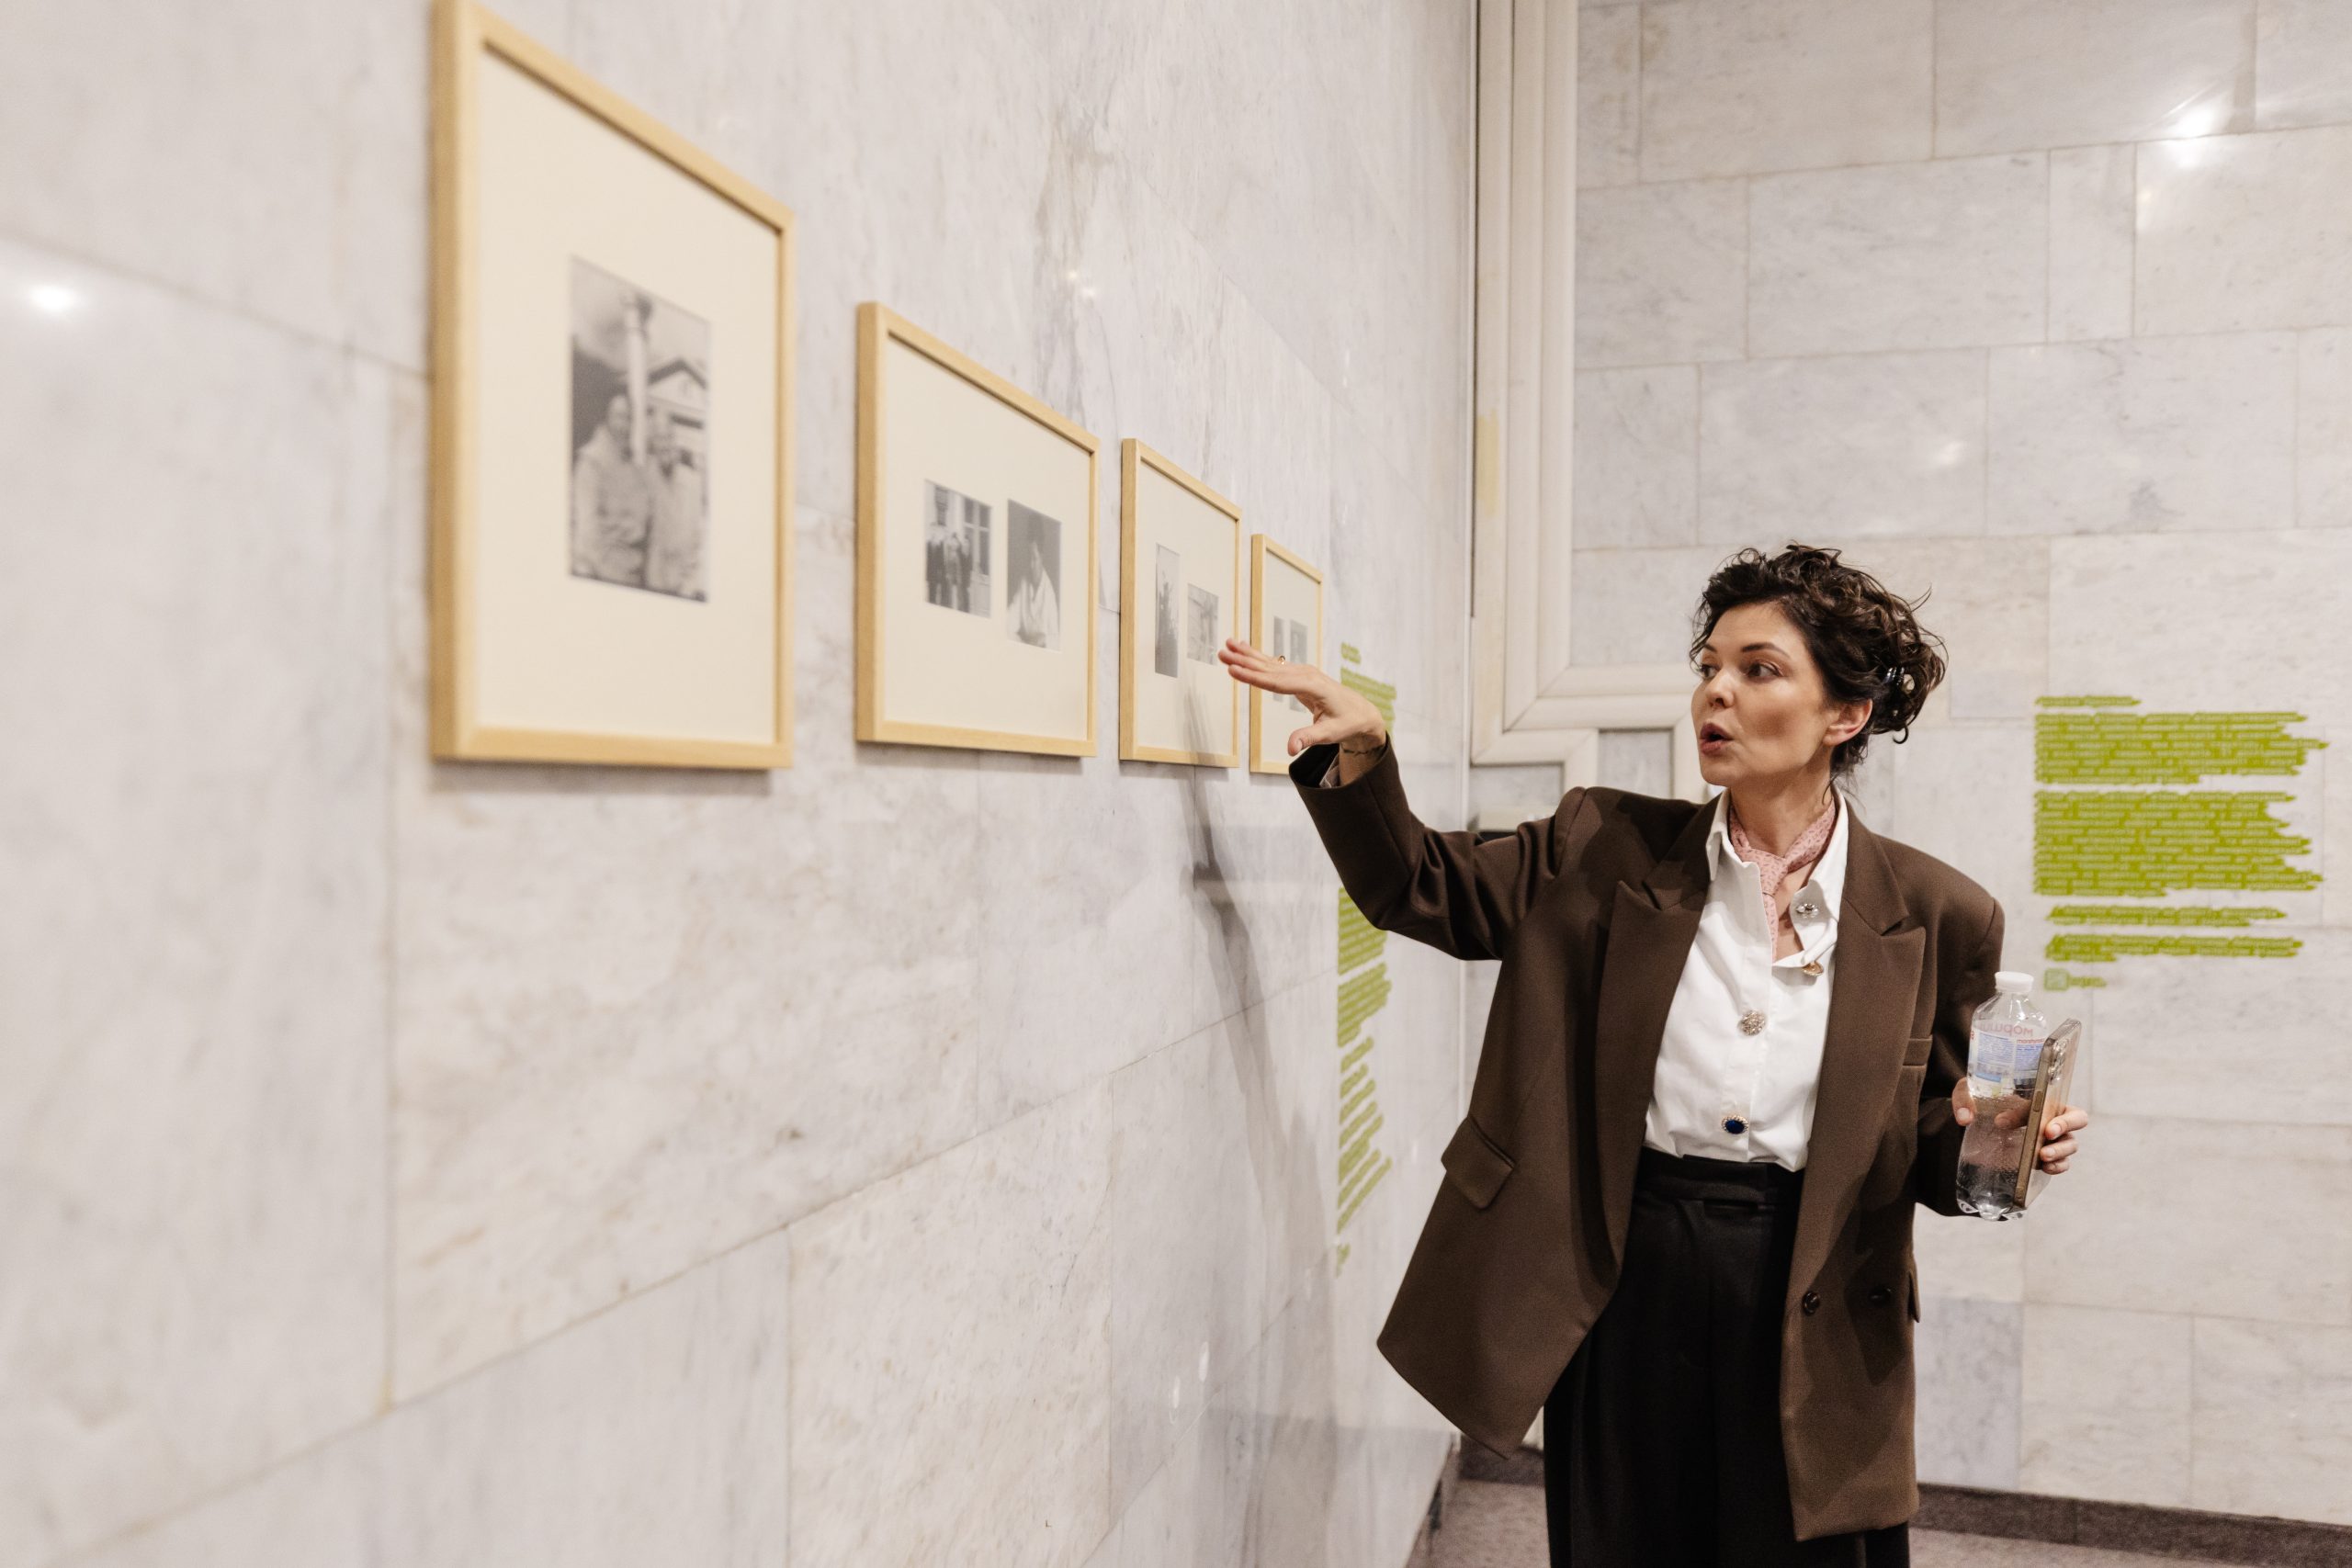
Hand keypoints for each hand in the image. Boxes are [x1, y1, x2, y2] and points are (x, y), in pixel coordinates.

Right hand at [1215, 636, 1386, 755]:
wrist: (1361, 711)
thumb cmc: (1346, 723)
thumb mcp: (1330, 734)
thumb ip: (1308, 738)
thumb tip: (1290, 748)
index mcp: (1314, 687)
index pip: (1278, 683)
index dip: (1254, 677)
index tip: (1234, 670)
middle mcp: (1306, 675)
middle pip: (1270, 668)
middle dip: (1245, 661)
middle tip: (1222, 653)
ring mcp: (1302, 672)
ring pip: (1270, 663)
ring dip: (1247, 655)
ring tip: (1227, 645)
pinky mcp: (1299, 674)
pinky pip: (1274, 666)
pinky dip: (1257, 657)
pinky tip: (1242, 648)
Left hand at [1950, 1079, 2090, 1174]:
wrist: (1980, 1116)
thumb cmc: (1982, 1096)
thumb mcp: (1969, 1090)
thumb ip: (1965, 1099)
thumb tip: (1965, 1117)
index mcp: (2040, 1095)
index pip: (2053, 1101)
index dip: (2046, 1113)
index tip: (2026, 1125)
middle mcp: (2052, 1114)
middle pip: (2077, 1119)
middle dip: (2065, 1126)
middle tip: (2047, 1134)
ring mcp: (2052, 1137)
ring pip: (2071, 1143)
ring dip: (2060, 1151)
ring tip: (2043, 1157)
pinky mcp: (2048, 1155)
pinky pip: (2063, 1162)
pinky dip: (2059, 1166)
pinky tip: (2046, 1168)